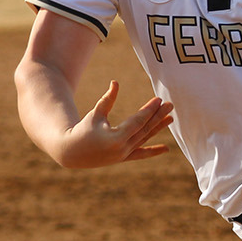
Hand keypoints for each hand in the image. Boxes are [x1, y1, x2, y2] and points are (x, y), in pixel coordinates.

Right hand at [55, 81, 174, 168]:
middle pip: (144, 129)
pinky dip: (152, 152)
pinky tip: (166, 149)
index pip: (137, 122)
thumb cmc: (81, 129)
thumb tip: (116, 82)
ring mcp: (123, 155)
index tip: (159, 100)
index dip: (149, 110)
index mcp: (116, 138)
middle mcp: (122, 148)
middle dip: (158, 116)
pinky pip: (140, 154)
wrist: (71, 152)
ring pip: (144, 139)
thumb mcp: (96, 114)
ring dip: (158, 128)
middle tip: (170, 105)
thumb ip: (107, 99)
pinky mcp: (122, 158)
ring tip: (171, 118)